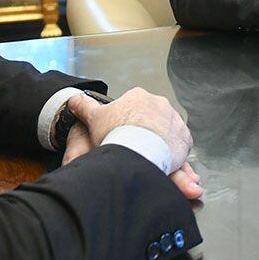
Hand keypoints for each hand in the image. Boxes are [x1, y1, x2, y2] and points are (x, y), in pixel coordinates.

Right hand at [66, 90, 202, 199]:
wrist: (136, 151)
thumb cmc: (115, 135)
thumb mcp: (94, 119)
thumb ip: (84, 107)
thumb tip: (74, 100)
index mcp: (138, 97)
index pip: (134, 107)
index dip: (127, 122)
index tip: (122, 134)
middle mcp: (160, 105)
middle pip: (151, 119)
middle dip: (145, 132)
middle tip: (135, 147)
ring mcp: (174, 120)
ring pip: (167, 131)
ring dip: (160, 142)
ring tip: (148, 157)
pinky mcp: (184, 138)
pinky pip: (179, 145)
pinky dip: (173, 153)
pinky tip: (162, 161)